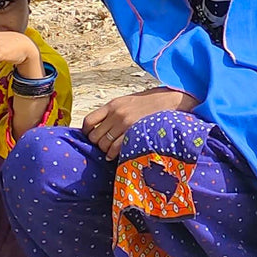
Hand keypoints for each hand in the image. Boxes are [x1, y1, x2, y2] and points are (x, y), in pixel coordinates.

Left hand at [82, 87, 199, 160]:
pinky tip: (113, 156)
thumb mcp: (128, 102)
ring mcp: (124, 122)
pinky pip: (114, 148)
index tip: (90, 137)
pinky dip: (111, 154)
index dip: (86, 132)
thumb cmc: (149, 103)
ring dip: (105, 150)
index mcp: (113, 104)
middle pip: (94, 135)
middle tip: (104, 145)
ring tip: (110, 151)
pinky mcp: (132, 131)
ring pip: (103, 144)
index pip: (89, 120)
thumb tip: (101, 127)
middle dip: (97, 143)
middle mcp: (116, 113)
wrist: (169, 100)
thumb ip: (114, 112)